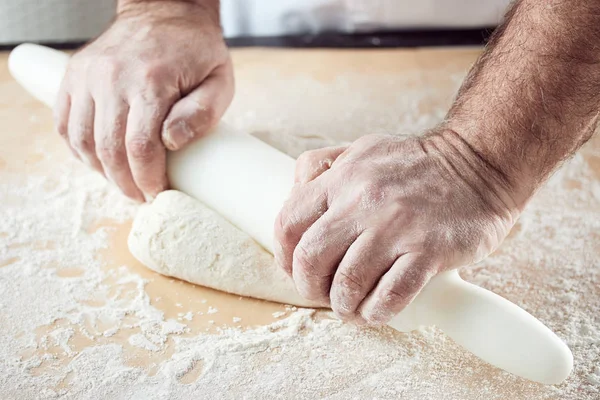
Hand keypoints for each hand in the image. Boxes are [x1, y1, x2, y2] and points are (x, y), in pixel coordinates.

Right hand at [54, 1, 233, 200]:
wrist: (165, 11)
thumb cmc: (197, 52)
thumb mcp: (218, 82)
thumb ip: (201, 114)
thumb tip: (171, 143)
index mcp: (151, 81)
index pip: (140, 147)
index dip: (148, 179)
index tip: (157, 193)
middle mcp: (112, 77)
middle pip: (108, 149)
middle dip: (126, 183)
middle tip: (141, 195)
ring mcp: (88, 75)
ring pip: (82, 141)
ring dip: (101, 171)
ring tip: (123, 181)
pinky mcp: (74, 75)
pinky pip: (64, 123)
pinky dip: (79, 150)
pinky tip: (99, 161)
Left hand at [274, 130, 519, 324]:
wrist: (482, 163)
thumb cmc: (418, 163)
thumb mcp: (364, 149)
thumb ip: (325, 166)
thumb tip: (293, 189)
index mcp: (343, 178)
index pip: (288, 223)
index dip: (284, 255)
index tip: (295, 269)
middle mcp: (364, 201)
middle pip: (311, 259)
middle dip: (309, 287)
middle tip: (322, 293)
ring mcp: (397, 227)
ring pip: (348, 284)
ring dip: (344, 305)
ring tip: (351, 306)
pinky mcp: (429, 251)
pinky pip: (390, 297)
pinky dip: (376, 312)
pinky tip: (377, 311)